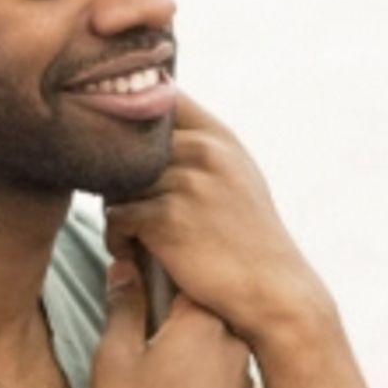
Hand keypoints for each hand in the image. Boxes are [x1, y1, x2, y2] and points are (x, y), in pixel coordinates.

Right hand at [90, 257, 255, 387]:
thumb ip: (123, 309)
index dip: (157, 278)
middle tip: (143, 347)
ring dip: (190, 362)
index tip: (138, 287)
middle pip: (202, 317)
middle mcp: (235, 344)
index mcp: (202, 320)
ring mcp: (247, 383)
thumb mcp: (115, 360)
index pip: (184, 278)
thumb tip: (125, 270)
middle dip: (173, 324)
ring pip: (214, 356)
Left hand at [104, 91, 333, 350]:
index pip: (161, 97)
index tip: (121, 148)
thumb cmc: (247, 239)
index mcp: (218, 136)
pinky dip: (117, 238)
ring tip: (131, 234)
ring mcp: (186, 183)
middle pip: (126, 143)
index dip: (131, 116)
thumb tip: (147, 130)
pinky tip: (132, 252)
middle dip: (116, 175)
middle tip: (123, 206)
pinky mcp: (168, 218)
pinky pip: (116, 216)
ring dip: (115, 209)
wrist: (272, 290)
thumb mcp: (234, 177)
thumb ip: (199, 149)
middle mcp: (204, 151)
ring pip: (116, 181)